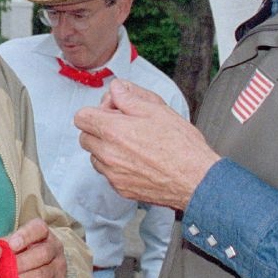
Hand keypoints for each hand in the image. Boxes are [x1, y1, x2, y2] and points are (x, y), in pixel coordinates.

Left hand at [5, 218, 65, 277]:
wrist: (38, 268)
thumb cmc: (18, 253)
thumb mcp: (10, 244)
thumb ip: (0, 245)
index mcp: (43, 232)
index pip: (38, 229)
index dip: (25, 236)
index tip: (11, 245)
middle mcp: (55, 247)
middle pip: (43, 254)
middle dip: (20, 264)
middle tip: (3, 271)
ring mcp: (59, 268)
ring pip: (42, 275)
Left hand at [74, 79, 219, 209]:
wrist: (196, 179)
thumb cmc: (182, 146)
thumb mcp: (157, 109)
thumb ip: (130, 97)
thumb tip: (116, 89)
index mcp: (113, 130)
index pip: (81, 117)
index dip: (96, 111)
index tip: (112, 112)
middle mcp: (108, 154)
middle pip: (85, 137)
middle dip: (99, 129)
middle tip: (122, 127)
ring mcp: (113, 173)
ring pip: (95, 157)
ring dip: (106, 149)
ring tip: (132, 145)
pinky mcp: (121, 188)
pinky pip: (108, 173)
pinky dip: (116, 166)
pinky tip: (137, 161)